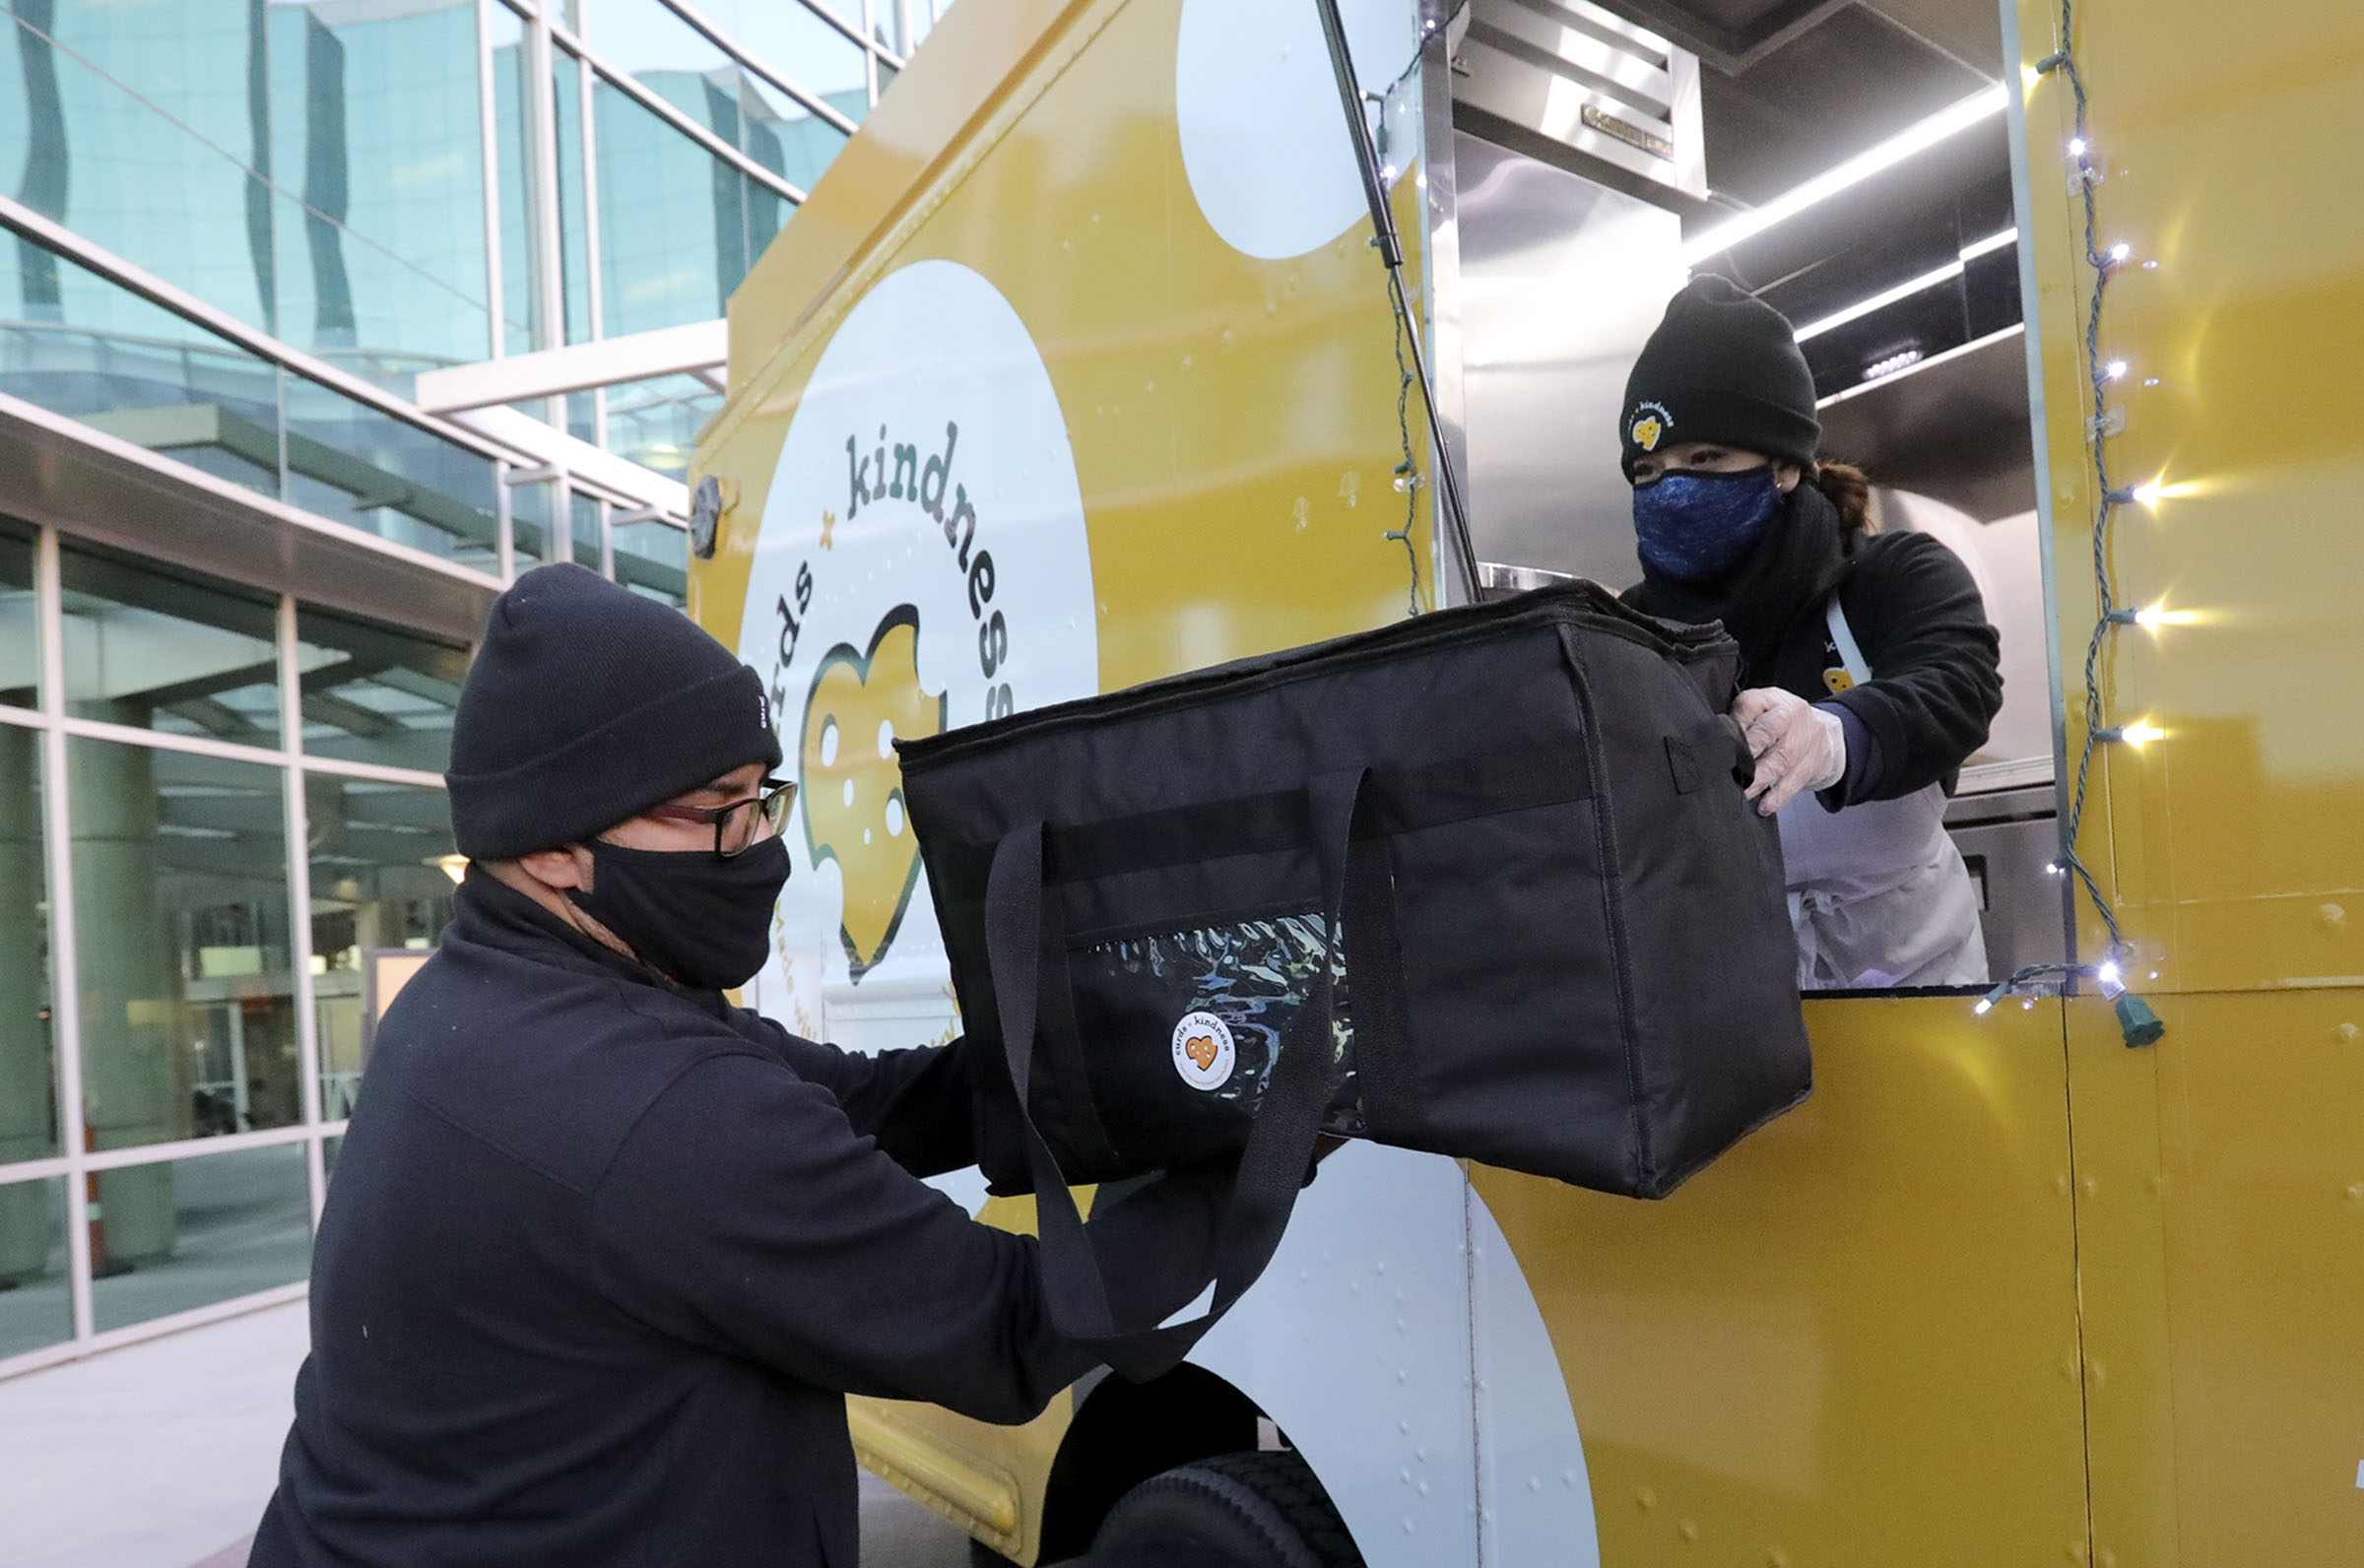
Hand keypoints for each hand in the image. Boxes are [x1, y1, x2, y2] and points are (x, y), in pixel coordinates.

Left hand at [1731, 688, 1846, 814]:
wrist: (1824, 730)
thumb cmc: (1779, 723)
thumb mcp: (1759, 712)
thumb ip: (1739, 722)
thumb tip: (1714, 743)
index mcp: (1769, 698)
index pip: (1749, 706)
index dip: (1734, 728)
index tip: (1720, 748)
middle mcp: (1791, 712)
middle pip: (1768, 732)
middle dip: (1748, 754)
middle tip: (1732, 773)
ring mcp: (1807, 735)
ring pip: (1782, 759)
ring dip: (1760, 780)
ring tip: (1744, 794)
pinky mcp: (1816, 758)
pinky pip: (1796, 779)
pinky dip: (1779, 795)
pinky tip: (1766, 806)